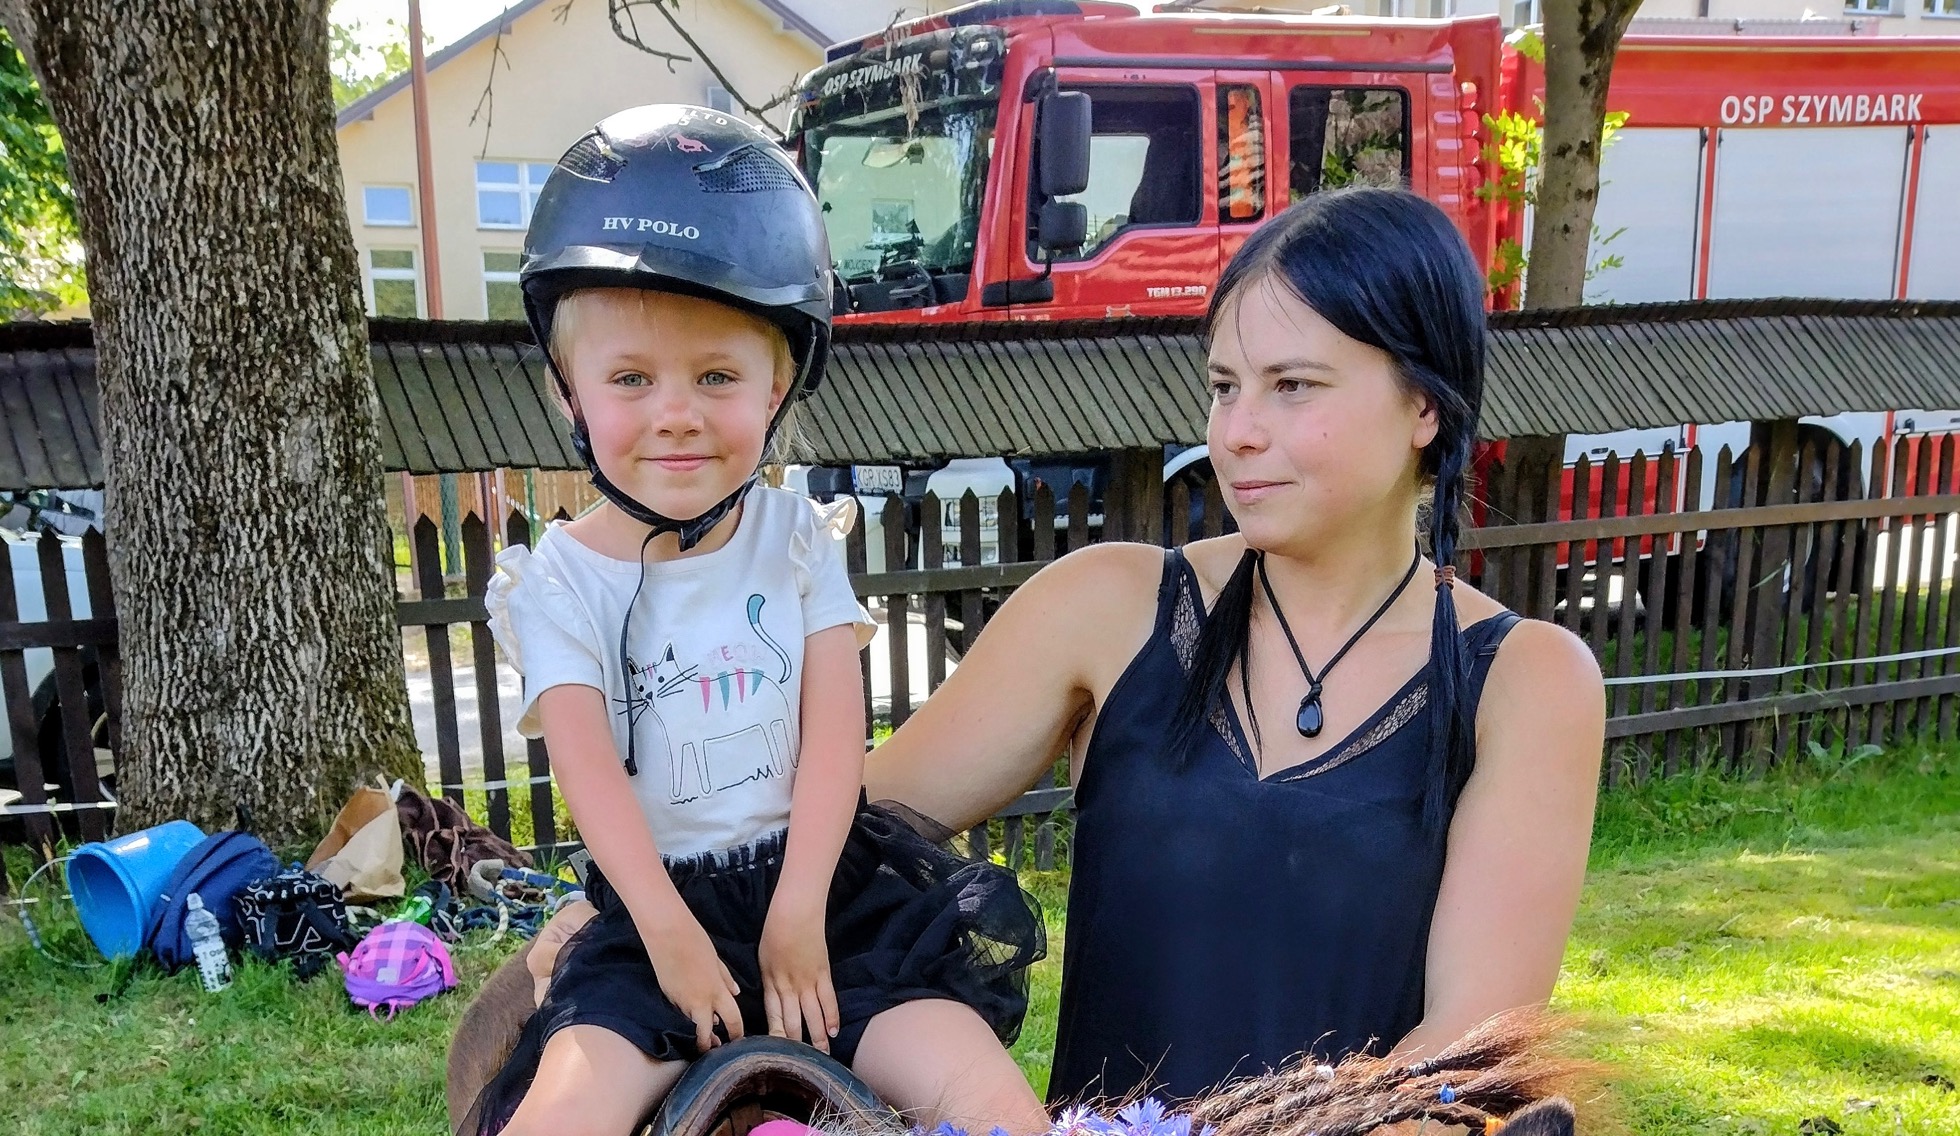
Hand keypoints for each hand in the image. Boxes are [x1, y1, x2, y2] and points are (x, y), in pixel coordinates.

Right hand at [642, 915, 743, 1052]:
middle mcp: (699, 1002)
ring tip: (704, 1035)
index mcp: (717, 991)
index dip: (736, 1033)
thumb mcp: (717, 961)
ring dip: (698, 1028)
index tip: (738, 1041)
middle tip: (715, 1049)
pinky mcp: (668, 998)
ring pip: (692, 1023)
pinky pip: (680, 1012)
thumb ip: (726, 980)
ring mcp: (681, 1002)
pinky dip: (686, 1015)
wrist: (667, 935)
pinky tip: (688, 1013)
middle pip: (706, 1034)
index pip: (732, 1021)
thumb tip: (735, 993)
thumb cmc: (696, 942)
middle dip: (710, 1045)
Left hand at [759, 899, 838, 1052]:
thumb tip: (774, 997)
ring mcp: (807, 981)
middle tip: (801, 1063)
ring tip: (821, 1055)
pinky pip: (828, 999)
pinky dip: (831, 1016)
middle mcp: (788, 987)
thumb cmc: (775, 931)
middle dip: (796, 1044)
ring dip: (816, 1037)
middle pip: (792, 1021)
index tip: (776, 1054)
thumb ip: (770, 981)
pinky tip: (834, 1031)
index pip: (773, 1017)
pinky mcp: (823, 973)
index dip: (776, 1036)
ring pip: (812, 1015)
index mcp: (771, 983)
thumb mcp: (764, 959)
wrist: (794, 912)